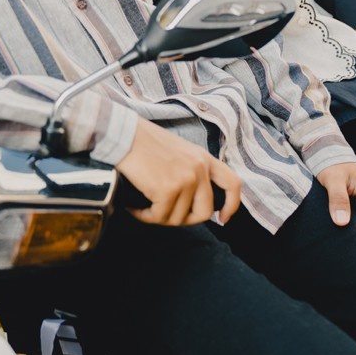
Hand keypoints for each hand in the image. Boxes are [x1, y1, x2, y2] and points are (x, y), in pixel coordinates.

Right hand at [117, 116, 241, 226]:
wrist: (123, 133)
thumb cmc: (142, 141)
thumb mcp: (178, 151)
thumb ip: (190, 169)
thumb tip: (190, 199)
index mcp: (203, 158)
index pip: (232, 183)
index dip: (231, 205)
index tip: (222, 218)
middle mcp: (199, 168)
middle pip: (204, 212)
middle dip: (185, 220)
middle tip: (166, 215)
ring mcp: (185, 179)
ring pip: (178, 218)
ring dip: (158, 217)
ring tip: (144, 206)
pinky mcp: (168, 189)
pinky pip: (159, 216)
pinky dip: (145, 216)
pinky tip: (136, 207)